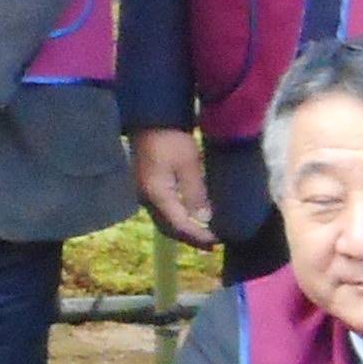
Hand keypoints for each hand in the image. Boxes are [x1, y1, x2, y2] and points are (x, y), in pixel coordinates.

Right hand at [132, 126, 215, 247]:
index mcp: (157, 195)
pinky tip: (190, 216)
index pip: (179, 224)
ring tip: (203, 233)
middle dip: (190, 238)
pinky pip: (162, 211)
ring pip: (164, 221)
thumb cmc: (171, 139)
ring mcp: (144, 193)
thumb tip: (203, 219)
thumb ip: (195, 193)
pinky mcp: (147, 187)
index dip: (198, 235)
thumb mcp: (188, 164)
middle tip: (212, 244)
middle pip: (168, 228)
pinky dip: (177, 218)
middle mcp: (147, 199)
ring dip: (183, 229)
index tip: (218, 240)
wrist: (151, 119)